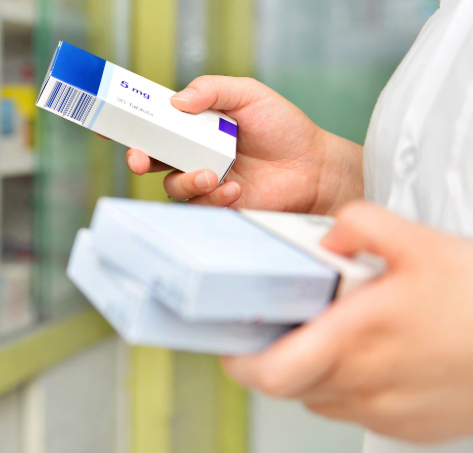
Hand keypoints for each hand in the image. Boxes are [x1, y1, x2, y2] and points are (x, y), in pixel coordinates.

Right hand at [126, 76, 362, 213]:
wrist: (314, 167)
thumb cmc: (284, 128)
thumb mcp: (249, 94)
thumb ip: (211, 90)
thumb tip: (174, 102)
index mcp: (194, 125)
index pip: (154, 122)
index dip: (129, 123)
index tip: (109, 123)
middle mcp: (192, 152)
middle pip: (150, 156)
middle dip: (137, 157)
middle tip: (138, 159)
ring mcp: (203, 179)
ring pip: (171, 185)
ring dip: (184, 180)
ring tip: (210, 174)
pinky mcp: (216, 205)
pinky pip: (198, 205)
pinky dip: (213, 197)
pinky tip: (236, 189)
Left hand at [222, 203, 472, 443]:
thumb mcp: (420, 242)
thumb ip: (359, 225)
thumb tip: (326, 238)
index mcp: (358, 338)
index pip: (271, 372)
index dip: (240, 361)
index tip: (233, 341)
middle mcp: (365, 383)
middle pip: (290, 384)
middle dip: (277, 356)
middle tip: (283, 326)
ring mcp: (387, 412)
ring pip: (321, 398)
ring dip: (314, 370)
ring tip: (336, 333)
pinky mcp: (409, 428)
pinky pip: (357, 410)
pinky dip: (350, 386)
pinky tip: (374, 355)